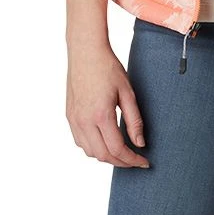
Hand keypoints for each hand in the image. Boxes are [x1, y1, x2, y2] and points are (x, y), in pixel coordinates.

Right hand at [65, 43, 149, 168]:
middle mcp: (84, 121)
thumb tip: (140, 143)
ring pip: (90, 152)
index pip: (117, 149)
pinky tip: (105, 141)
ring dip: (106, 156)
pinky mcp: (69, 116)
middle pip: (102, 155)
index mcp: (100, 115)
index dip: (132, 160)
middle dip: (121, 162)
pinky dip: (94, 148)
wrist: (86, 52)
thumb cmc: (108, 68)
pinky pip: (80, 141)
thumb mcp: (127, 92)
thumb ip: (134, 120)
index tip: (144, 162)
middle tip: (136, 159)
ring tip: (122, 151)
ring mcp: (74, 120)